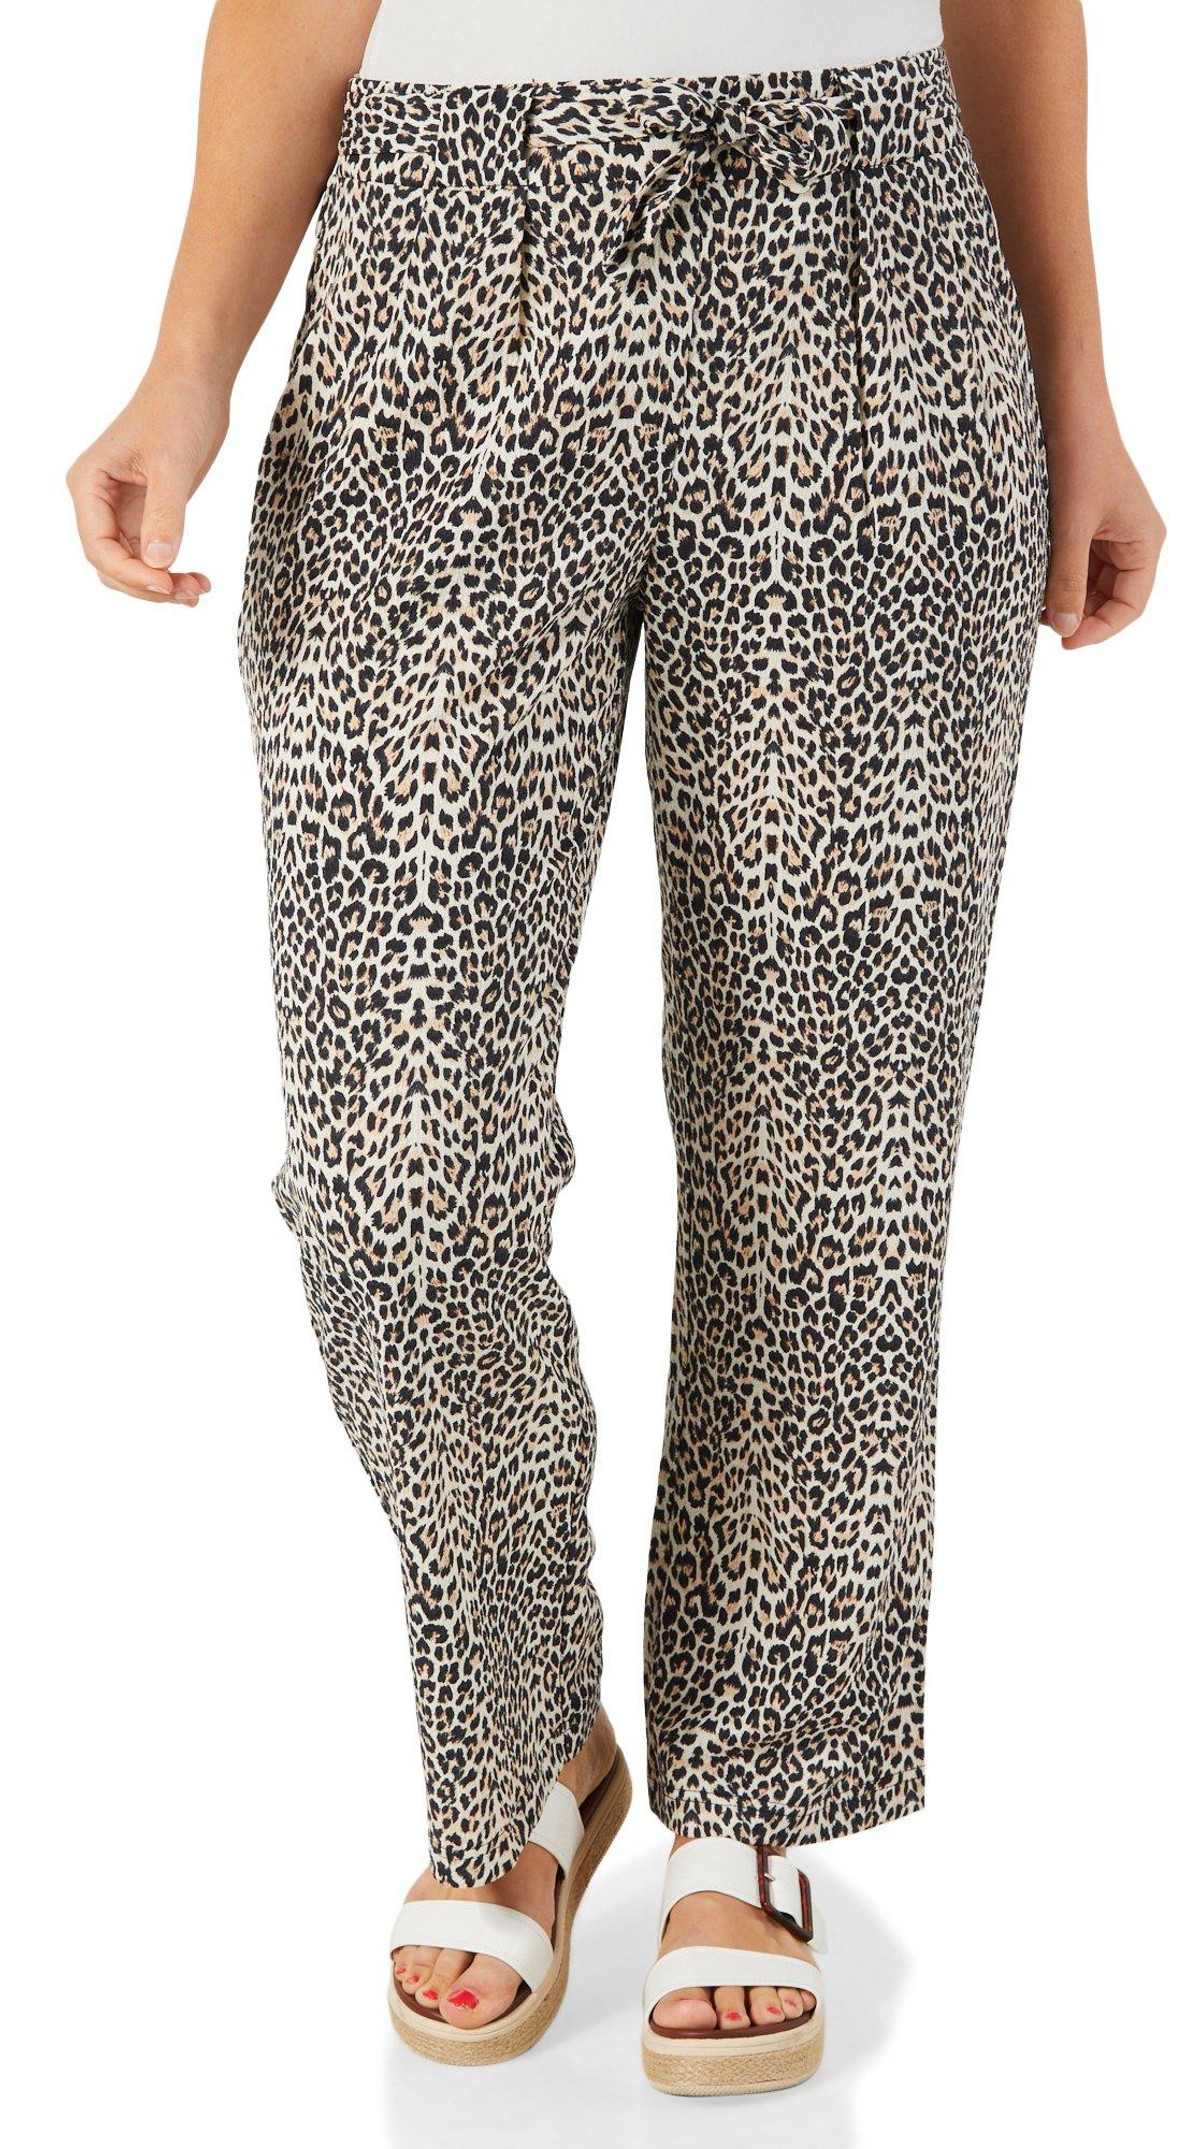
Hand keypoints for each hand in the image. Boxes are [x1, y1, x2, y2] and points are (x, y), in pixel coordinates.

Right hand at [66, 363, 229, 605]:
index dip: (130, 573)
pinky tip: (197, 582)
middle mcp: (99, 501)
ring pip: (132, 565)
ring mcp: (122, 509)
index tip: (166, 583)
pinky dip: (171, 572)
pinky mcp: (148, 512)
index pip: (97, 547)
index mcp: (90, 484)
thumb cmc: (177, 408)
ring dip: (162, 584)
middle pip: (111, 564)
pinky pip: (151, 556)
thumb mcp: (172, 463)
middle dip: (147, 585)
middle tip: (187, 593)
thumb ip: (164, 514)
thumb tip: (158, 563)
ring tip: (198, 590)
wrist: (197, 383)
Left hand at [1041, 401, 1165, 649]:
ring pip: (1091, 584)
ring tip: (1033, 600)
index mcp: (1145, 543)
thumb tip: (1066, 630)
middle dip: (1078, 614)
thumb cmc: (1080, 458)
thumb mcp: (1070, 527)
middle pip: (1110, 599)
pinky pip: (1077, 562)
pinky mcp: (1089, 523)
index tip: (1063, 643)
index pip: (1130, 606)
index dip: (1099, 630)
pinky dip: (1057, 575)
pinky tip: (1032, 578)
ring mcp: (1112, 533)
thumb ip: (1068, 580)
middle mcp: (1134, 541)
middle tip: (1040, 622)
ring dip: (1065, 596)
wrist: (1067, 406)